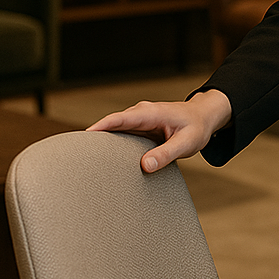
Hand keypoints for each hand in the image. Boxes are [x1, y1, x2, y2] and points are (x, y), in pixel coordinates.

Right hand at [86, 89, 231, 172]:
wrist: (204, 116)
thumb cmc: (197, 128)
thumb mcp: (186, 143)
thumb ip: (166, 154)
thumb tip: (145, 165)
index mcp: (151, 113)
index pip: (121, 119)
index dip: (102, 127)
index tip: (85, 136)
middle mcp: (142, 113)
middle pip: (112, 123)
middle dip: (94, 135)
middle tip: (73, 153)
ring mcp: (140, 119)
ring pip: (115, 128)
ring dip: (101, 140)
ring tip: (82, 158)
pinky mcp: (140, 126)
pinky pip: (122, 133)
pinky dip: (111, 142)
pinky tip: (101, 157)